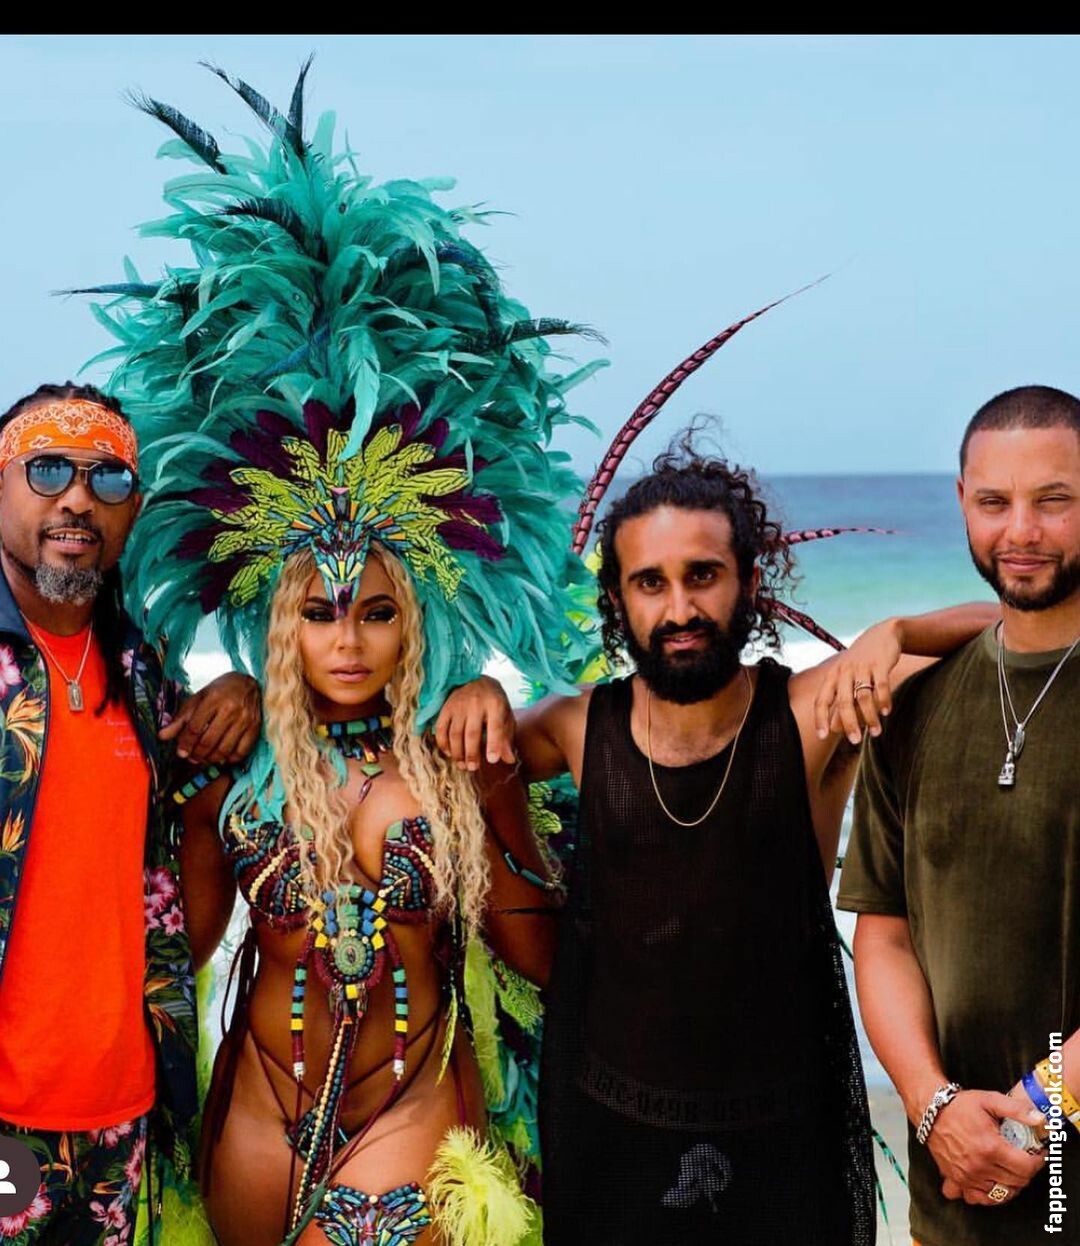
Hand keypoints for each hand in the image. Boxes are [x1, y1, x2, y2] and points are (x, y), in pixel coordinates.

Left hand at [159, 671, 261, 764]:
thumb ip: (181, 718)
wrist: (249, 684)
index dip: (185, 743)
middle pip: (208, 741)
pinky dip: (229, 759)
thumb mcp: (198, 699)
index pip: (195, 728)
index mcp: (213, 699)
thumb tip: (162, 736)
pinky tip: (221, 757)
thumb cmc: (220, 691)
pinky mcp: (255, 728)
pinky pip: (241, 752)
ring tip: (203, 758)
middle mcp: (231, 709)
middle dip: (196, 754)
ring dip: (210, 759)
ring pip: (224, 750)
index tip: (180, 752)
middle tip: (191, 757)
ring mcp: (245, 720)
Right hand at [433, 675, 515, 770]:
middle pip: (472, 733)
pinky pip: (441, 729)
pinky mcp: (446, 708)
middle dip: (472, 753)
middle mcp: (476, 703)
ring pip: (455, 733)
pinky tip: (449, 753)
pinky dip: (443, 743)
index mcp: (495, 703)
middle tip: (472, 768)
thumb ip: (507, 737)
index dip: (494, 744)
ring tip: (462, 765)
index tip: (492, 760)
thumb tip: (509, 760)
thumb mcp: (505, 715)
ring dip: (457, 752)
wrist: (474, 678)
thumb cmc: (493, 701)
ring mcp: (458, 705)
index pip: (495, 726)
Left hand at [813, 619, 899, 742]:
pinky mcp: (880, 664)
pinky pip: (881, 685)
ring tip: (876, 732)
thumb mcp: (846, 678)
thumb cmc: (860, 663)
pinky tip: (887, 712)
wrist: (882, 634)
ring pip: (864, 696)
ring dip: (870, 717)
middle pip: (844, 701)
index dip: (820, 718)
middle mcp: (844, 671)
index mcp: (832, 676)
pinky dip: (884, 700)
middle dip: (848, 723)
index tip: (822, 737)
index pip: (821, 700)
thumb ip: (840, 702)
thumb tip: (834, 729)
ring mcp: (862, 667)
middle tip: (855, 741)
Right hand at [926, 1089, 1045, 1205]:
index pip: (1026, 1167)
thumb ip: (1016, 1109)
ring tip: (1010, 1172)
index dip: (1038, 1161)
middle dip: (1026, 1172)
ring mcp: (966, 1175)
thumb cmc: (959, 1105)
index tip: (1038, 1154)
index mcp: (990, 1147)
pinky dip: (983, 1195)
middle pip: (1016, 1182)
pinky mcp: (955, 1179)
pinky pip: (974, 1198)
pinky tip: (988, 1184)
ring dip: (1009, 1186)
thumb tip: (1039, 1118)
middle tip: (1024, 1159)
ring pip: (999, 1194)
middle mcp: (979, 1166)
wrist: (930, 1109)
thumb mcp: (989, 1100)